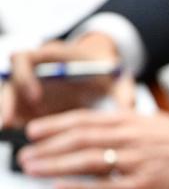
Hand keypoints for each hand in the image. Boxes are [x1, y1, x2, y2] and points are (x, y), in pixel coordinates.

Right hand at [1, 32, 133, 126]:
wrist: (104, 73)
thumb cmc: (109, 71)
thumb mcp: (119, 78)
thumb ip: (123, 90)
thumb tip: (129, 108)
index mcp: (55, 56)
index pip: (26, 58)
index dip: (25, 75)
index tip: (36, 95)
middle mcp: (36, 70)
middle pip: (10, 81)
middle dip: (7, 101)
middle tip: (7, 123)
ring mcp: (30, 87)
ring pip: (10, 98)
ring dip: (7, 114)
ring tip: (8, 134)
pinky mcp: (30, 104)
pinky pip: (18, 114)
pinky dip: (17, 125)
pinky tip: (21, 140)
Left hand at [18, 109, 168, 188]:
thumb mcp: (155, 123)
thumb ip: (127, 124)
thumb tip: (98, 128)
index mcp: (133, 120)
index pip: (86, 120)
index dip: (56, 125)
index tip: (34, 131)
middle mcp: (131, 137)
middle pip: (80, 140)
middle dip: (48, 147)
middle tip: (23, 155)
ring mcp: (137, 161)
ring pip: (87, 161)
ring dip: (54, 164)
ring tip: (30, 167)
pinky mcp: (145, 184)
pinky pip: (105, 187)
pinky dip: (80, 186)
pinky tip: (59, 186)